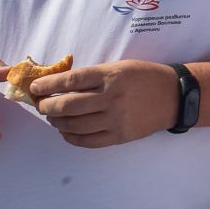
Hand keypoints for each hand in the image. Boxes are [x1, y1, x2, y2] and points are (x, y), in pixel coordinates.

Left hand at [31, 59, 180, 147]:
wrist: (174, 96)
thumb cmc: (144, 77)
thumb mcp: (119, 67)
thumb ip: (92, 76)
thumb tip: (59, 85)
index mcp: (111, 76)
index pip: (70, 80)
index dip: (48, 85)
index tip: (35, 87)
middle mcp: (112, 98)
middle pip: (67, 105)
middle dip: (48, 106)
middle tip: (42, 105)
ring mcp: (116, 119)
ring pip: (74, 125)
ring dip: (57, 122)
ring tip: (53, 118)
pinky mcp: (120, 136)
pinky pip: (87, 141)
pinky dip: (71, 137)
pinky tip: (66, 131)